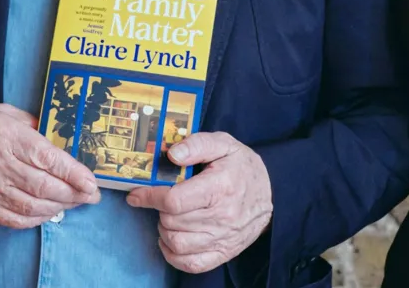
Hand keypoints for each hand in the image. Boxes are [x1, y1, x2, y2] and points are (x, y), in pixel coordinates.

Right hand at [0, 103, 99, 228]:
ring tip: (74, 203)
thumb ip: (32, 124)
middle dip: (74, 194)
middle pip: (45, 186)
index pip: (48, 158)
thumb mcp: (2, 111)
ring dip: (59, 208)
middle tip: (91, 195)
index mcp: (6, 135)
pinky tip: (48, 213)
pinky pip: (14, 219)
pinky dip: (36, 220)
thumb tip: (58, 138)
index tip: (91, 181)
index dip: (74, 173)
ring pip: (33, 206)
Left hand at [126, 131, 272, 272]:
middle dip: (159, 209)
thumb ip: (197, 144)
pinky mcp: (223, 253)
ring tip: (169, 216)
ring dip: (164, 230)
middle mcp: (222, 216)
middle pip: (172, 221)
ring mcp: (223, 238)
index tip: (137, 193)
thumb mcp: (224, 144)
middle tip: (162, 199)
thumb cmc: (242, 167)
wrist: (271, 193)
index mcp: (220, 187)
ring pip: (177, 243)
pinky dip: (173, 254)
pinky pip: (190, 264)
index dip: (150, 196)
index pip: (174, 200)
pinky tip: (171, 239)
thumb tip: (172, 154)